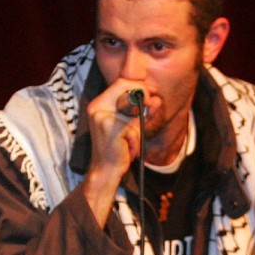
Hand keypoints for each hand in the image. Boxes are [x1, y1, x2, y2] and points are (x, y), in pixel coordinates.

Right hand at [80, 81, 149, 225]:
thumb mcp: (130, 125)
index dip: (140, 87)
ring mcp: (102, 117)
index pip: (122, 82)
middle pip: (128, 89)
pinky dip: (135, 141)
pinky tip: (128, 150)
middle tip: (149, 113)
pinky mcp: (110, 128)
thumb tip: (157, 99)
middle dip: (144, 100)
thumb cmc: (119, 149)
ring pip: (134, 112)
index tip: (151, 96)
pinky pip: (134, 129)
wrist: (106, 172)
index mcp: (99, 104)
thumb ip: (141, 110)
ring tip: (131, 143)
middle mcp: (97, 107)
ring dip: (138, 129)